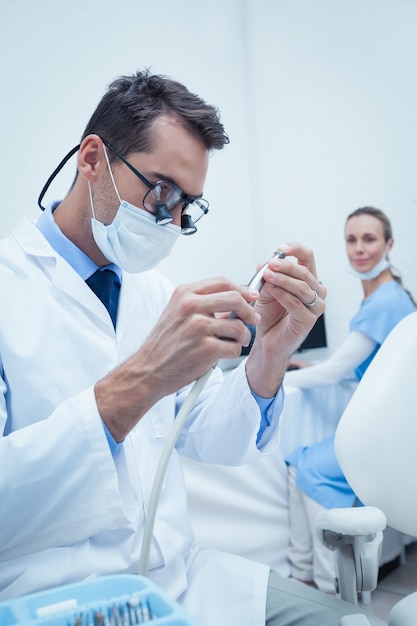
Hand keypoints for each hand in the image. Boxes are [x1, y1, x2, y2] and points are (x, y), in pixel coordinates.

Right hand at [95, 276, 260, 440]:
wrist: (148, 370)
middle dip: (249, 311)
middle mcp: (190, 307)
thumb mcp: (178, 312)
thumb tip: (235, 297)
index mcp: (184, 294)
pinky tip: (221, 354)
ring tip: (234, 342)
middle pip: (235, 298)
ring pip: (238, 325)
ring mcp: (198, 327)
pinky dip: (233, 352)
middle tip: (253, 319)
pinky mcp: (206, 348)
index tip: (251, 296)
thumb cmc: (165, 344)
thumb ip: (203, 302)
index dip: (242, 289)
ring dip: (243, 336)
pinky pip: (234, 347)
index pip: (222, 282)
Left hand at [245, 243, 325, 396]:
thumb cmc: (269, 314)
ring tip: (268, 276)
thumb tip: (262, 263)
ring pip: (302, 287)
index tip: (281, 248)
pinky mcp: (309, 320)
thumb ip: (266, 276)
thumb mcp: (265, 289)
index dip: (296, 249)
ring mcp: (315, 306)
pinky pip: (296, 304)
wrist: (267, 339)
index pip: (308, 257)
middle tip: (270, 264)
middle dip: (286, 266)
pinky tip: (270, 290)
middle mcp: (316, 291)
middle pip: (304, 272)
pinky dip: (282, 295)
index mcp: (308, 279)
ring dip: (283, 279)